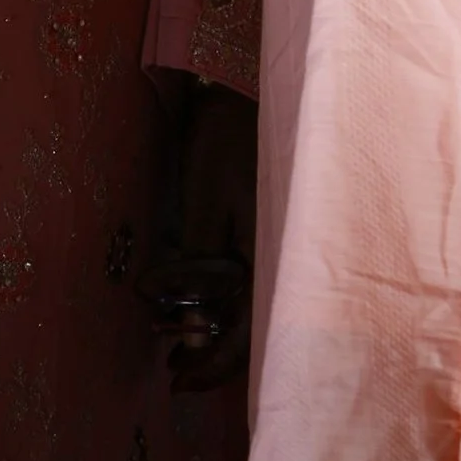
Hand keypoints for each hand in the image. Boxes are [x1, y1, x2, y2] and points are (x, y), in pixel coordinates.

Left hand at [142, 78, 256, 391]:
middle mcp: (286, 263)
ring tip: (182, 343)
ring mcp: (282, 247)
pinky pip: (257, 283)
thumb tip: (183, 316)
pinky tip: (207, 307)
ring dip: (219, 332)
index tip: (175, 378)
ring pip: (256, 311)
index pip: (245, 337)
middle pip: (255, 333)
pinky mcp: (275, 230)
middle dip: (213, 356)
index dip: (210, 363)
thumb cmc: (228, 137)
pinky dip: (230, 303)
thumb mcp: (203, 199)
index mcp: (272, 260)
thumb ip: (196, 262)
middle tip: (174, 371)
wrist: (253, 82)